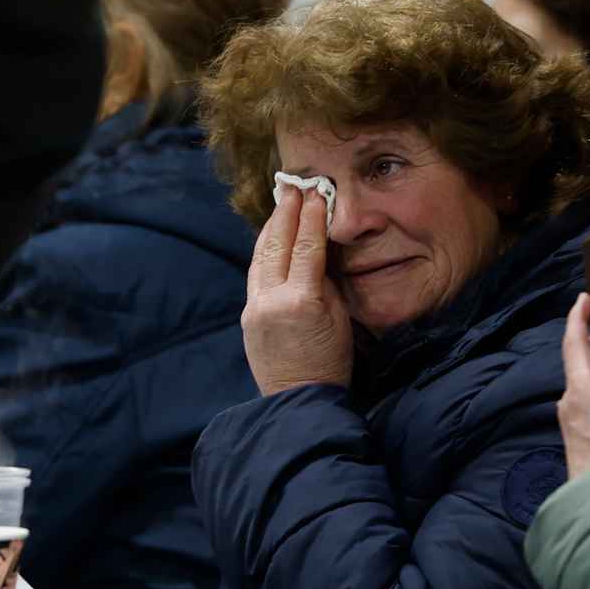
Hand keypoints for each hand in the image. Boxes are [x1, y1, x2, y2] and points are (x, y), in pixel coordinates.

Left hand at [241, 188, 351, 395]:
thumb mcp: (341, 319)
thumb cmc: (331, 363)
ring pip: (260, 257)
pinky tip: (270, 239)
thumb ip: (326, 284)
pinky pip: (255, 274)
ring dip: (271, 228)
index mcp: (302, 301)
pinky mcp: (248, 316)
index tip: (316, 194)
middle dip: (286, 213)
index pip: (307, 247)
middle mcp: (272, 300)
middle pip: (277, 245)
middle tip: (294, 188)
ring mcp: (255, 308)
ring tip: (281, 206)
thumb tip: (316, 254)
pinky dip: (263, 252)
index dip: (312, 217)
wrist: (299, 400)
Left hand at [555, 292, 589, 479]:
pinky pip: (581, 398)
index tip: (584, 299)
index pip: (575, 344)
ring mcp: (569, 418)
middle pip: (573, 360)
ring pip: (576, 381)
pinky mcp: (575, 433)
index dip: (579, 319)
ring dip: (588, 363)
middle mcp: (569, 400)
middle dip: (584, 338)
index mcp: (581, 390)